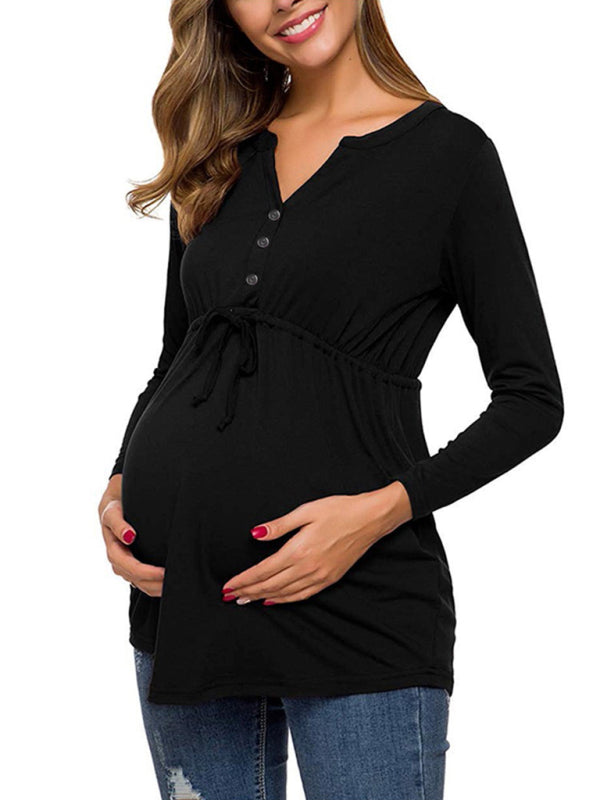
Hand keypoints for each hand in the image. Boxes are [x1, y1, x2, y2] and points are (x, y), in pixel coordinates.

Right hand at [98, 475, 164, 596]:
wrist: (115, 504)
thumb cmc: (115, 506)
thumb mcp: (112, 511)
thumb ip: (118, 523)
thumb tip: (129, 536)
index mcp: (113, 548)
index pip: (129, 566)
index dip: (145, 572)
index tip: (163, 572)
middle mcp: (118, 560)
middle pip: (135, 578)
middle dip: (153, 583)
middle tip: (173, 582)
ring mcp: (125, 564)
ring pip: (139, 583)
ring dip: (154, 588)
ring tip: (173, 587)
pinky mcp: (133, 565)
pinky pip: (142, 581)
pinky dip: (154, 585)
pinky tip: (167, 586)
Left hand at [221, 481, 412, 605]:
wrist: (371, 519)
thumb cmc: (339, 510)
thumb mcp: (306, 511)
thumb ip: (279, 526)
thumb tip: (255, 534)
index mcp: (298, 551)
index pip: (263, 571)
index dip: (243, 580)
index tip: (228, 586)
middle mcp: (307, 568)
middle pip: (270, 585)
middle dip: (247, 592)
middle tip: (229, 597)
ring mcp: (320, 576)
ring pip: (284, 593)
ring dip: (262, 597)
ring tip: (245, 600)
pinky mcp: (329, 579)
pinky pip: (302, 595)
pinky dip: (285, 600)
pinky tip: (274, 600)